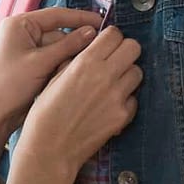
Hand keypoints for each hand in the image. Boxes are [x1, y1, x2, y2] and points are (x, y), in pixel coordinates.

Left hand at [0, 7, 104, 136]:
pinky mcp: (32, 64)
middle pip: (59, 32)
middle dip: (78, 41)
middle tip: (102, 47)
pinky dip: (64, 65)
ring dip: (72, 56)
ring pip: (59, 47)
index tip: (102, 22)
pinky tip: (77, 72)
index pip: (56, 15)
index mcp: (19, 24)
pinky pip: (54, 59)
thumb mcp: (41, 63)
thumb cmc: (9, 87)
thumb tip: (92, 32)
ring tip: (92, 64)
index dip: (81, 18)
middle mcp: (22, 33)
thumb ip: (68, 45)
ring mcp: (27, 49)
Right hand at [6, 27, 141, 183]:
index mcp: (86, 62)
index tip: (105, 45)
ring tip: (112, 84)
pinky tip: (110, 105)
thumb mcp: (54, 78)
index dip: (110, 38)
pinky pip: (134, 98)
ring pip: (138, 72)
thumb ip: (76, 61)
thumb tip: (89, 49)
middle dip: (125, 51)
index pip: (114, 34)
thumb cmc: (45, 114)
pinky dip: (126, 99)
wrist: (50, 149)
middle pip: (133, 48)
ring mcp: (117, 96)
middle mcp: (106, 75)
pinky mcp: (123, 116)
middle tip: (114, 60)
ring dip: (127, 74)